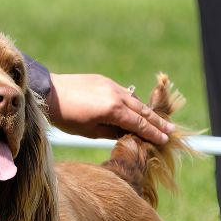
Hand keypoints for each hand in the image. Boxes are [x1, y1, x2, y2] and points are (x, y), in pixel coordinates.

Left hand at [46, 73, 174, 143]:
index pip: (139, 124)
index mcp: (113, 110)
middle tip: (171, 130)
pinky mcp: (104, 80)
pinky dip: (132, 102)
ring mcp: (111, 85)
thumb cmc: (65, 117)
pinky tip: (136, 109)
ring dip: (146, 111)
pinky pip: (124, 93)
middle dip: (157, 121)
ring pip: (134, 100)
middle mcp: (116, 95)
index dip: (152, 133)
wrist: (48, 92)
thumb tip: (127, 133)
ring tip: (158, 120)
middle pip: (142, 110)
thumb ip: (111, 132)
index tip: (164, 140)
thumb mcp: (89, 131)